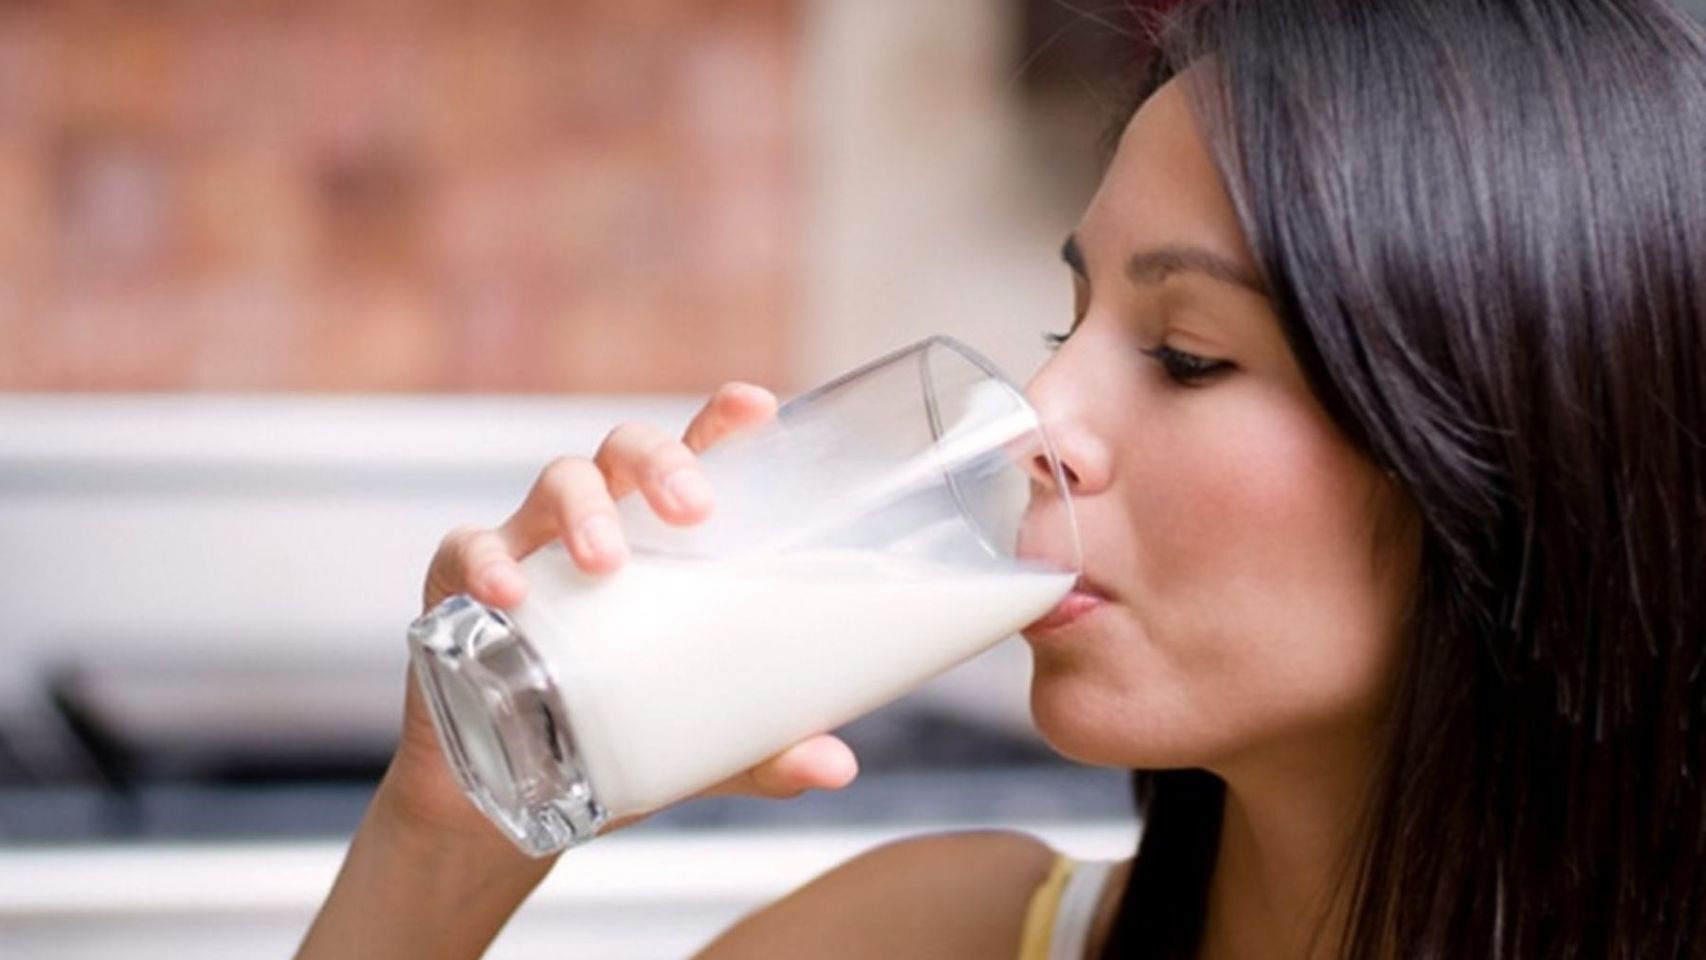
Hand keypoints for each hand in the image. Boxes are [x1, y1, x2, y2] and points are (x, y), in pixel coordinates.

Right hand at [382, 382, 860, 847]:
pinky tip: (511, 595)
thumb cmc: (611, 736)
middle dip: (660, 462)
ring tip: (605, 561)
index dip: (722, 422)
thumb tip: (837, 769)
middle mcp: (598, 524)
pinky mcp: (459, 587)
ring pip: (557, 483)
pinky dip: (487, 563)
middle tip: (693, 509)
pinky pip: (467, 548)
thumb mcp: (697, 746)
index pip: (695, 457)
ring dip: (584, 510)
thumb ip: (764, 748)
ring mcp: (528, 546)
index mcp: (660, 540)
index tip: (755, 407)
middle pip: (626, 452)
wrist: (501, 801)